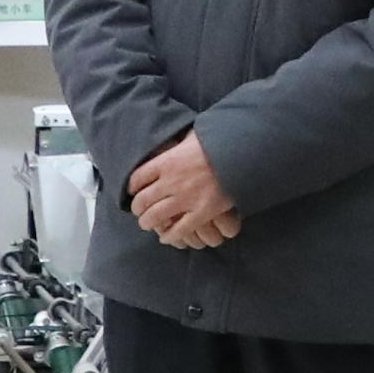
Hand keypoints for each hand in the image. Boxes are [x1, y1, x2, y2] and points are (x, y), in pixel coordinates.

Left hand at [127, 131, 241, 250]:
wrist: (242, 154)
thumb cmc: (218, 141)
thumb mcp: (192, 135)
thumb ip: (179, 142)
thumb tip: (174, 137)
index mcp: (166, 161)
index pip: (136, 178)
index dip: (131, 187)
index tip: (132, 191)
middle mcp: (171, 181)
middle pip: (142, 201)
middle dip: (137, 209)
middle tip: (139, 211)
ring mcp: (185, 199)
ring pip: (155, 217)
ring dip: (147, 223)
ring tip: (147, 224)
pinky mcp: (201, 212)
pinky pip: (178, 230)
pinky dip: (169, 236)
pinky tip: (166, 237)